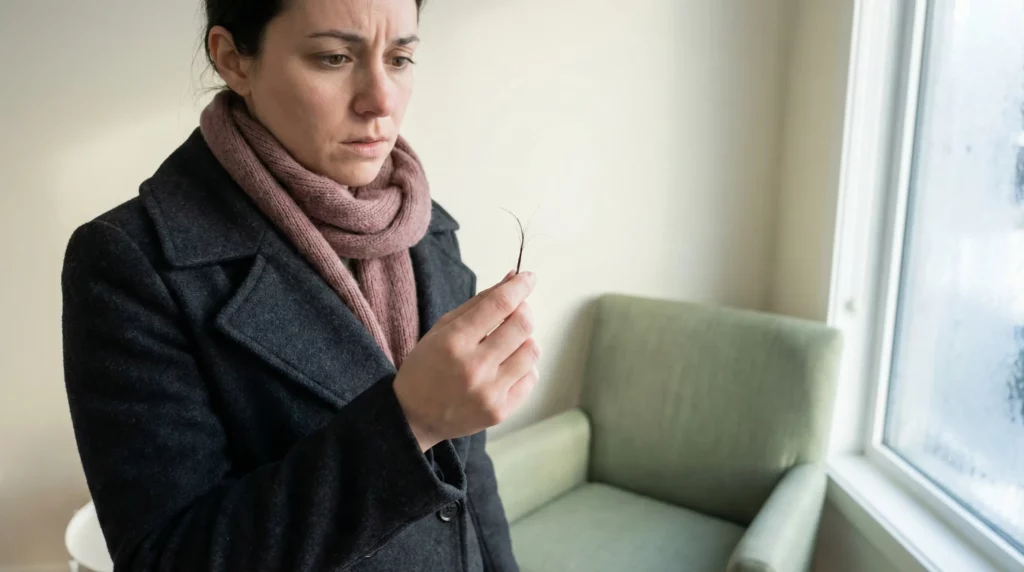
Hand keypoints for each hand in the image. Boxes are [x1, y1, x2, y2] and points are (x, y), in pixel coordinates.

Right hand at [394, 270, 539, 450]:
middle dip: (524, 310)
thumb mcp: (442, 329)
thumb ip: (479, 303)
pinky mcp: (500, 412)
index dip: (519, 286)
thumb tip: (512, 279)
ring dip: (524, 340)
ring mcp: (489, 392)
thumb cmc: (427, 367)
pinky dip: (523, 367)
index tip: (528, 278)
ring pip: (532, 351)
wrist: (413, 417)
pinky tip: (506, 368)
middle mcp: (474, 367)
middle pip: (522, 325)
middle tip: (517, 310)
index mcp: (454, 342)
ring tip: (507, 344)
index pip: (499, 305)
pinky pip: (531, 378)